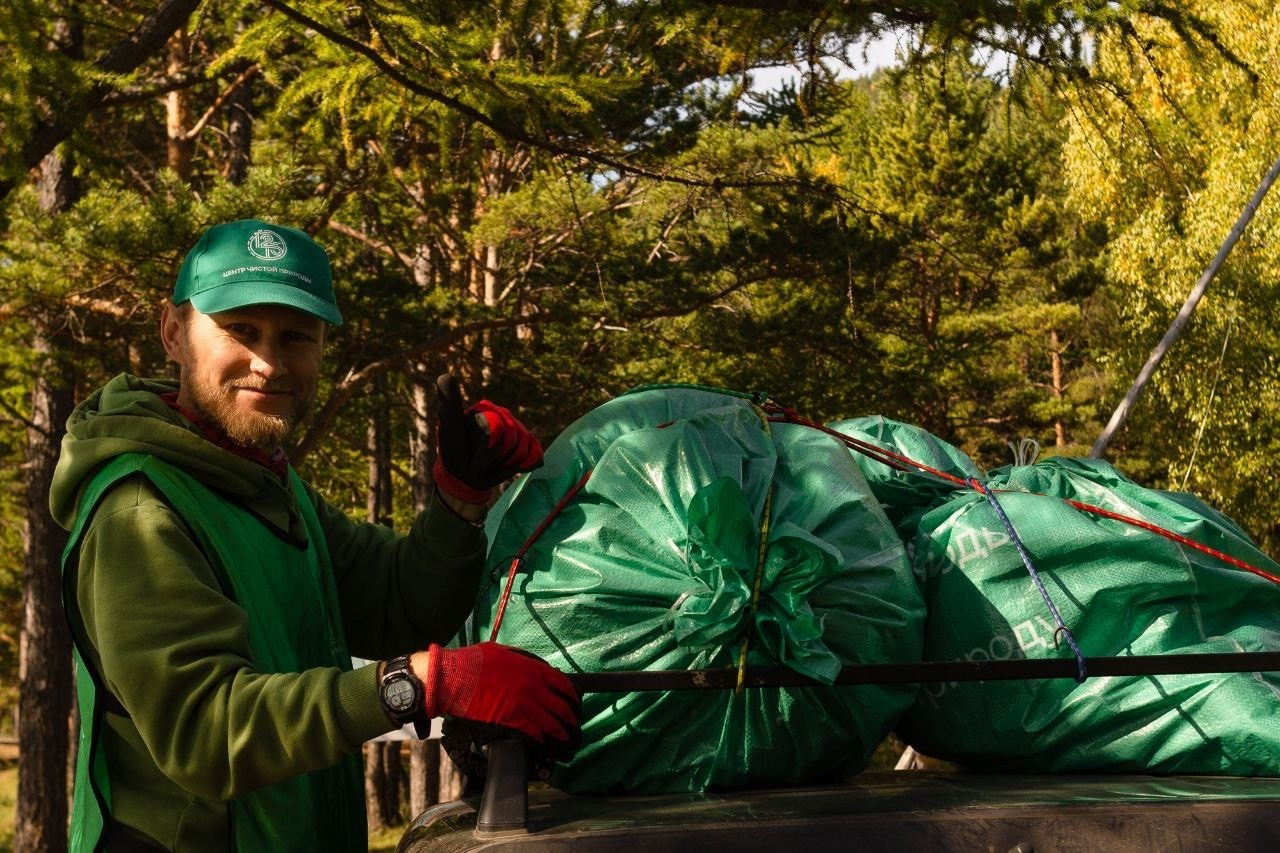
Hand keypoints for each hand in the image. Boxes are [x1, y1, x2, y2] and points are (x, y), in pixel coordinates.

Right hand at [420, 642, 580, 749]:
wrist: (453, 678)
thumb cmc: (475, 661)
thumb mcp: (505, 652)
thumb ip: (524, 662)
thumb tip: (536, 670)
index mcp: (533, 669)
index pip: (565, 686)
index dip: (574, 699)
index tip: (575, 706)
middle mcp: (533, 689)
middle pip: (563, 710)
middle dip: (573, 724)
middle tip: (575, 732)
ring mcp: (522, 707)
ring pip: (553, 726)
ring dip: (563, 739)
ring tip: (568, 747)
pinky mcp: (509, 722)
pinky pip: (534, 735)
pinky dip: (542, 742)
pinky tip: (545, 746)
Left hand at [432, 374, 543, 504]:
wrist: (464, 477)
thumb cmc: (454, 452)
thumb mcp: (448, 428)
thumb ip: (450, 402)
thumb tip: (446, 375)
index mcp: (486, 409)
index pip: (497, 429)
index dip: (486, 450)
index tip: (472, 454)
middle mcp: (503, 415)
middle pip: (512, 439)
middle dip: (494, 457)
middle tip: (477, 460)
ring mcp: (517, 429)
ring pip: (523, 449)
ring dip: (504, 464)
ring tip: (489, 463)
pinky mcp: (527, 444)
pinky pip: (535, 453)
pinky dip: (524, 464)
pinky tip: (508, 466)